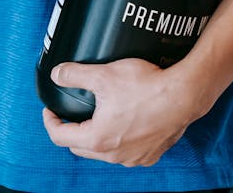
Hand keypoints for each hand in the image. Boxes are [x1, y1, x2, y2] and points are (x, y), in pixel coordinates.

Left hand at [42, 57, 196, 167]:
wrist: (183, 96)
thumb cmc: (146, 87)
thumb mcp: (104, 74)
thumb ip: (75, 74)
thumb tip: (57, 74)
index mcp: (98, 139)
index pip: (60, 137)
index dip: (50, 121)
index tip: (50, 109)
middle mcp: (114, 155)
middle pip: (80, 147)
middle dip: (71, 130)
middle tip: (70, 111)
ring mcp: (133, 158)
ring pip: (104, 152)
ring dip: (95, 136)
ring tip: (96, 115)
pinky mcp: (150, 155)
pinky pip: (125, 152)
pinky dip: (117, 140)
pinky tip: (121, 123)